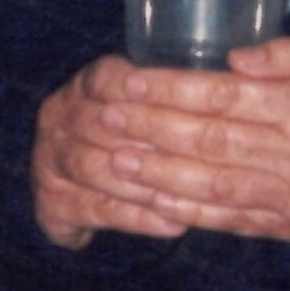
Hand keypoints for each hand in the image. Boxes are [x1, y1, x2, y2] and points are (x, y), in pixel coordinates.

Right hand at [31, 54, 189, 248]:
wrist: (73, 172)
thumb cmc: (128, 127)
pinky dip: (137, 218)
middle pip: (98, 125)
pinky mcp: (49, 204)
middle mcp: (58, 117)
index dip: (132, 86)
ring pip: (96, 169)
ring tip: (189, 192)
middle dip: (146, 140)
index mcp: (83, 84)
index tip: (169, 96)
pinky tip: (173, 223)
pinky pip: (95, 210)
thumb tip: (241, 66)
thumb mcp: (142, 97)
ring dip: (144, 183)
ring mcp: (48, 160)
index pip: (102, 77)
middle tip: (195, 154)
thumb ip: (175, 87)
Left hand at [96, 36, 289, 242]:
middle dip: (153, 129)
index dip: (174, 89)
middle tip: (107, 117)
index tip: (133, 80)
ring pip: (212, 184)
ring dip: (160, 174)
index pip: (223, 96)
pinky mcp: (284, 225)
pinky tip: (155, 202)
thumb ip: (285, 54)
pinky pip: (231, 220)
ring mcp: (285, 193)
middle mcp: (288, 152)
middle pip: (209, 139)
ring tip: (118, 160)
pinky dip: (191, 214)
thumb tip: (235, 56)